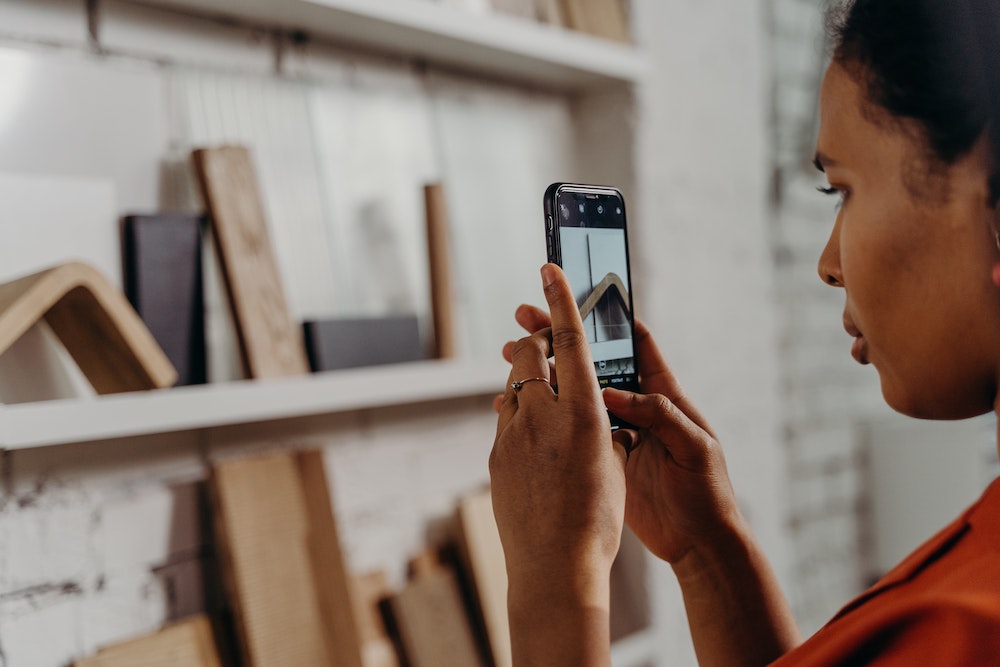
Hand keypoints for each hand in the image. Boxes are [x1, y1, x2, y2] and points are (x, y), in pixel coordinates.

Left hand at [489, 263, 624, 605]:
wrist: (554, 568)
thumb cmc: (598, 521)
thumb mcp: (613, 465)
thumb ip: (602, 427)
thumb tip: (591, 410)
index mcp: (585, 413)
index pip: (569, 340)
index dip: (559, 299)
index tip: (547, 266)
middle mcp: (544, 416)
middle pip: (531, 355)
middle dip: (535, 339)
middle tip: (537, 335)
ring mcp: (513, 435)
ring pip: (514, 386)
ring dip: (525, 378)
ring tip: (539, 390)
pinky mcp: (495, 457)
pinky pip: (505, 420)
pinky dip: (517, 415)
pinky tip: (531, 435)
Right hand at [499, 306, 741, 565]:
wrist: (699, 543)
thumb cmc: (707, 493)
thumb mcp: (693, 448)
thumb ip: (660, 416)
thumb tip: (614, 393)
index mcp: (665, 395)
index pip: (636, 344)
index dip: (610, 317)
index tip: (579, 295)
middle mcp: (638, 406)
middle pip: (596, 361)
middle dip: (561, 336)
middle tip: (526, 316)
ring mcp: (617, 430)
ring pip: (575, 391)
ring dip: (545, 371)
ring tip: (510, 353)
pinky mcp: (602, 456)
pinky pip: (569, 427)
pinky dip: (544, 413)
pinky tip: (516, 405)